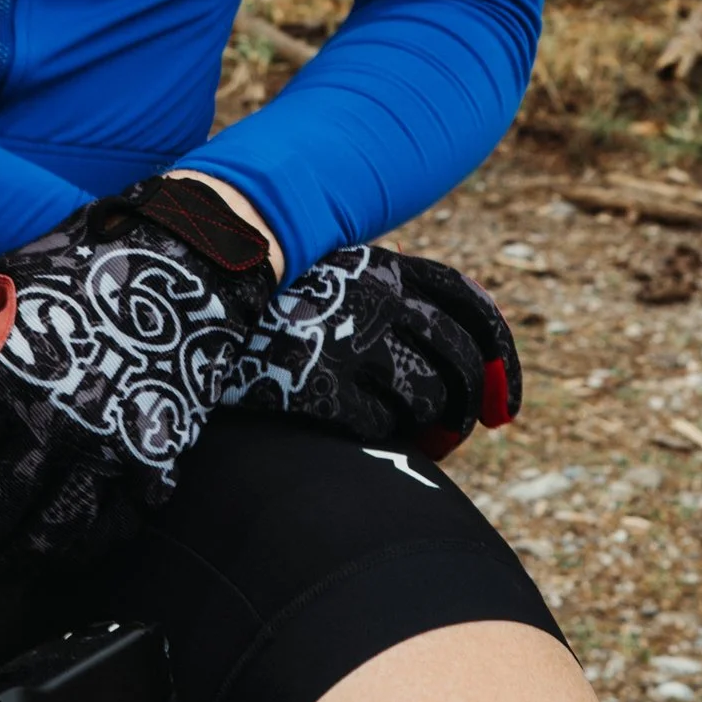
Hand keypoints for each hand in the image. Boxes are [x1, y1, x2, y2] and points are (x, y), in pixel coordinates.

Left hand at [0, 172, 280, 571]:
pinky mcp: (153, 459)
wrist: (176, 260)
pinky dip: (73, 554)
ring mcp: (107, 444)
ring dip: (6, 565)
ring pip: (48, 537)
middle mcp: (52, 418)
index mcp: (3, 376)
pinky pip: (107, 530)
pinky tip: (49, 553)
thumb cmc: (68, 274)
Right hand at [234, 244, 519, 456]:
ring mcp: (349, 340)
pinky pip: (380, 424)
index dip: (500, 359)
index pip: (470, 307)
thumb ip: (403, 296)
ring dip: (425, 425)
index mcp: (385, 268)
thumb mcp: (342, 276)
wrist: (195, 302)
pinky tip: (351, 425)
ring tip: (400, 428)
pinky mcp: (321, 383)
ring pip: (427, 397)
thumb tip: (482, 329)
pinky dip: (378, 434)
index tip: (505, 407)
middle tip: (454, 432)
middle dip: (466, 406)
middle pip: (457, 360)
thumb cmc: (281, 299)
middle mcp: (376, 298)